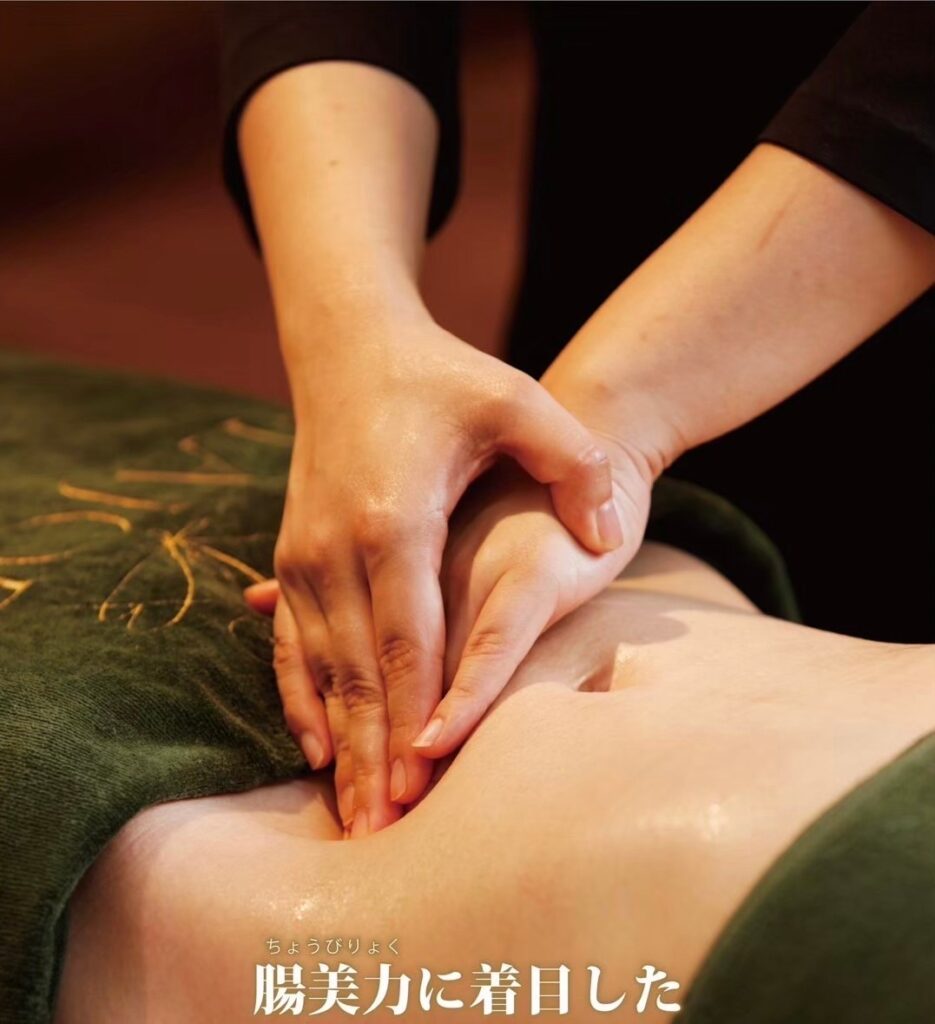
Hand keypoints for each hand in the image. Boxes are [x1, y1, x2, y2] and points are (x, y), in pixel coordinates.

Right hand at [268, 311, 624, 836]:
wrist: (350, 347)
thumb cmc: (441, 376)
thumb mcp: (519, 399)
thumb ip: (575, 462)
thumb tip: (609, 533)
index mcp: (393, 520)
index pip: (409, 642)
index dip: (418, 718)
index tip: (427, 786)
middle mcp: (336, 547)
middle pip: (357, 674)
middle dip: (373, 756)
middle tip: (382, 834)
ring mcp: (304, 554)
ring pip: (318, 671)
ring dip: (337, 744)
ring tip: (349, 814)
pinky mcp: (291, 554)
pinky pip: (290, 645)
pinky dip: (301, 700)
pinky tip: (314, 746)